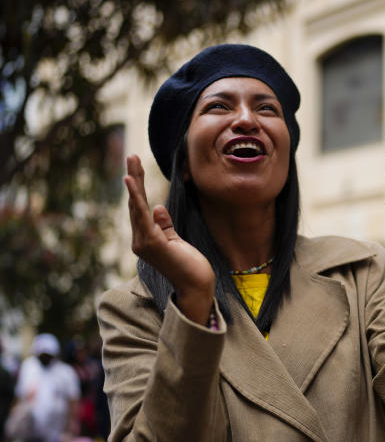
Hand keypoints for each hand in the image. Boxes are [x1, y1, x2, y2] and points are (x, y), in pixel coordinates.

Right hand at [125, 155, 214, 322]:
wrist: (196, 285)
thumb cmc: (189, 266)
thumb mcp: (176, 240)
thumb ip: (165, 225)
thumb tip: (157, 206)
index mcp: (145, 239)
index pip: (139, 208)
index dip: (137, 187)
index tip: (136, 167)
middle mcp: (139, 240)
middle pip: (135, 203)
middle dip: (134, 178)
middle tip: (131, 155)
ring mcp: (143, 242)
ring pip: (137, 205)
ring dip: (135, 181)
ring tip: (132, 161)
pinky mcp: (152, 242)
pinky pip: (142, 215)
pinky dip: (136, 197)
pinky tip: (132, 181)